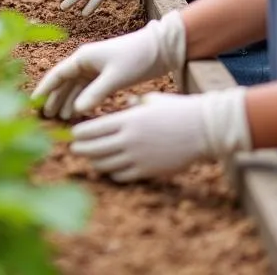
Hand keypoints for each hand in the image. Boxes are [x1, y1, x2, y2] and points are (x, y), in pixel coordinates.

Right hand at [30, 10, 187, 118]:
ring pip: (75, 87)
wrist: (158, 50)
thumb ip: (95, 94)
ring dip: (67, 100)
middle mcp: (86, 61)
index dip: (44, 88)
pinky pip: (87, 89)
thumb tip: (76, 110)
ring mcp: (95, 68)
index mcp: (83, 57)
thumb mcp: (115, 78)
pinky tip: (78, 112)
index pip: (57, 74)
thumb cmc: (135, 58)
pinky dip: (81, 100)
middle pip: (64, 82)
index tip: (33, 102)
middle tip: (46, 116)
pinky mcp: (106, 74)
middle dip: (54, 97)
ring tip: (60, 118)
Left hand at [71, 89, 250, 181]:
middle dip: (81, 149)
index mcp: (126, 120)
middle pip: (94, 148)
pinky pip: (122, 176)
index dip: (79, 133)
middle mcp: (128, 140)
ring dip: (94, 162)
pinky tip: (110, 170)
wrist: (202, 129)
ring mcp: (137, 158)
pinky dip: (113, 173)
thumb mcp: (151, 100)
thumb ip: (133, 105)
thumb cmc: (177, 110)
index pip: (92, 129)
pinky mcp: (148, 172)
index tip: (73, 133)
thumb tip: (124, 105)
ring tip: (90, 159)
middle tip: (74, 149)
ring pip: (105, 165)